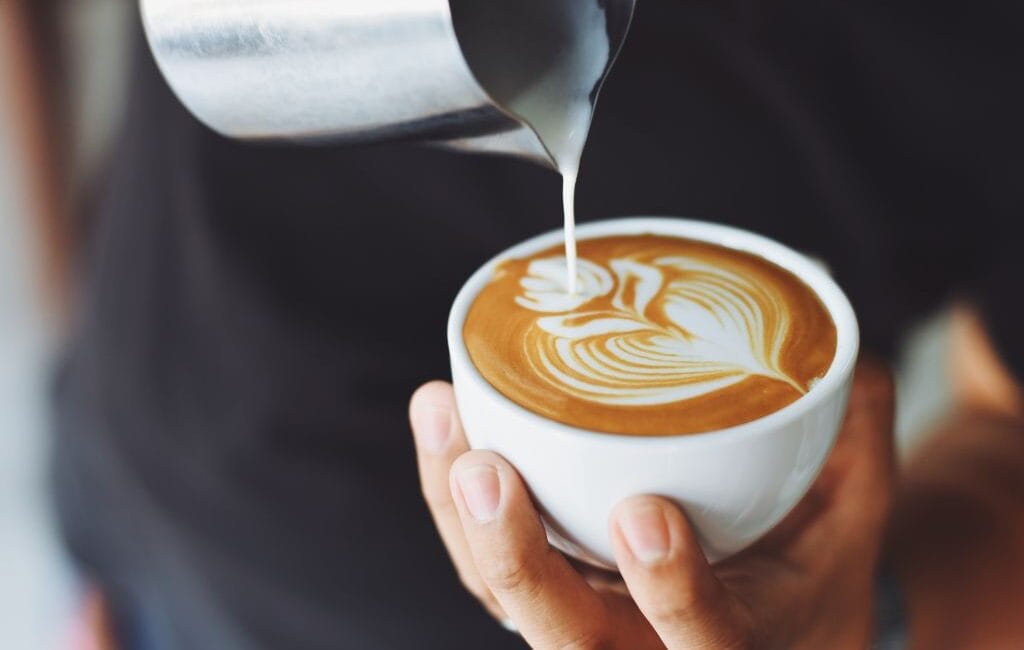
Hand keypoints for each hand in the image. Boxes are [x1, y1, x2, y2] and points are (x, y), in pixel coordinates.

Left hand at [410, 359, 894, 648]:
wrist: (771, 621)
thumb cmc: (810, 568)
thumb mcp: (854, 510)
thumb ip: (854, 435)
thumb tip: (844, 347)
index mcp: (736, 644)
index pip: (703, 640)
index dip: (672, 592)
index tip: (645, 514)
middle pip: (566, 639)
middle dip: (517, 560)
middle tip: (486, 470)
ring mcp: (584, 624)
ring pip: (503, 596)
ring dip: (459, 516)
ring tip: (441, 413)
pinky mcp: (547, 591)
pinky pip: (484, 563)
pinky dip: (452, 498)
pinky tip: (443, 418)